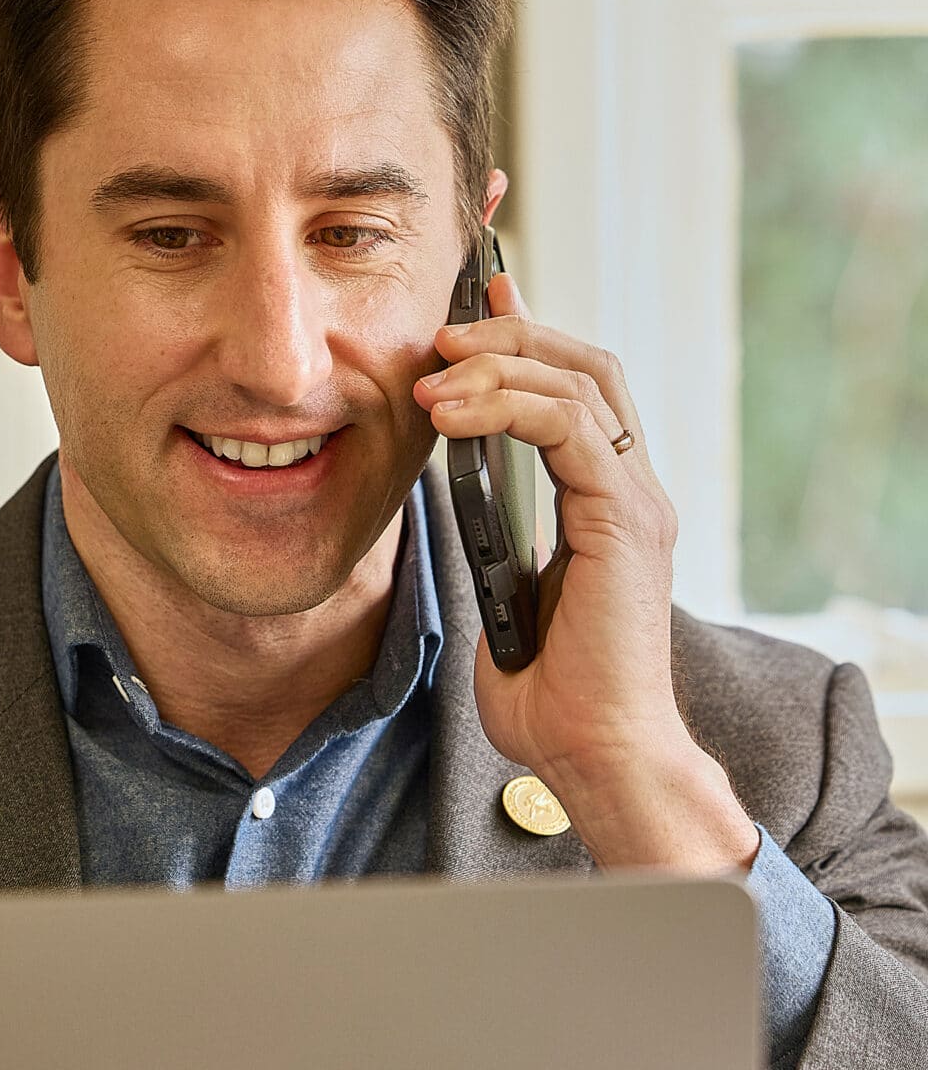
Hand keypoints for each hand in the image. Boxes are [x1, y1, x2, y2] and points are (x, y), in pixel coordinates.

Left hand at [412, 274, 758, 874]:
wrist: (596, 754)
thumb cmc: (553, 703)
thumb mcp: (504, 608)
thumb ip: (495, 560)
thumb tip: (464, 533)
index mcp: (609, 508)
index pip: (579, 395)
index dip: (528, 343)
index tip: (471, 315)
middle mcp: (634, 493)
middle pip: (586, 367)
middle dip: (511, 336)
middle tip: (441, 335)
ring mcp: (637, 502)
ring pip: (579, 382)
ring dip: (498, 367)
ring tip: (433, 379)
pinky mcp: (626, 518)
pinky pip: (568, 426)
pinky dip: (507, 405)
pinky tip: (450, 417)